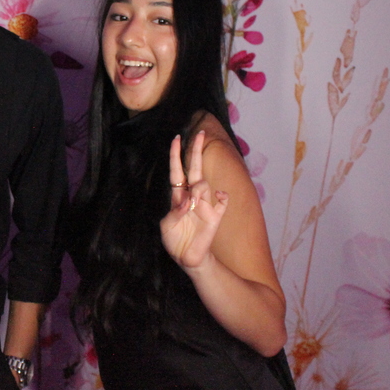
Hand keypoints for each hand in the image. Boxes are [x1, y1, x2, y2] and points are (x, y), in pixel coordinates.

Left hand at [160, 131, 227, 271]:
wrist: (187, 257)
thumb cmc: (174, 239)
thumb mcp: (167, 226)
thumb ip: (175, 213)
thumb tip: (187, 202)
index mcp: (177, 197)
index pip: (177, 171)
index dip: (176, 155)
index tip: (177, 138)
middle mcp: (192, 197)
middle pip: (195, 168)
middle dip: (196, 150)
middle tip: (199, 133)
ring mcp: (205, 204)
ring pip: (203, 184)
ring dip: (197, 190)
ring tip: (191, 205)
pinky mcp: (215, 215)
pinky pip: (222, 200)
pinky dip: (221, 196)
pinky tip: (218, 195)